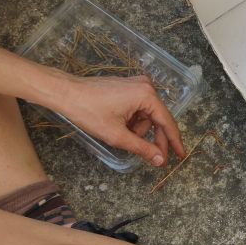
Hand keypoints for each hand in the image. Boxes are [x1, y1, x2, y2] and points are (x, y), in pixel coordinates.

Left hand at [58, 75, 185, 166]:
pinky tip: (118, 125)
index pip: (167, 122)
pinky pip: (138, 108)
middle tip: (155, 158)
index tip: (180, 155)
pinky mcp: (129, 87)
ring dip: (137, 129)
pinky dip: (131, 120)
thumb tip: (160, 159)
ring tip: (119, 134)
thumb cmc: (88, 111)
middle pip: (157, 119)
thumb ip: (142, 148)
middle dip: (153, 138)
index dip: (174, 141)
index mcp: (147, 96)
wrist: (65, 93)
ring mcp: (137, 85)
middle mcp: (146, 87)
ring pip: (146, 115)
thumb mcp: (116, 135)